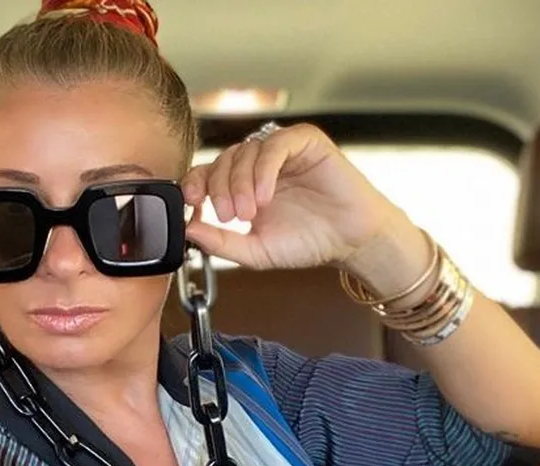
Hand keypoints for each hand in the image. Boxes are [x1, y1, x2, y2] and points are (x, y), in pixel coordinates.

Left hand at [181, 123, 411, 269]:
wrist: (350, 240)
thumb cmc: (308, 242)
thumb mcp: (256, 250)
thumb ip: (222, 243)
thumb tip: (188, 231)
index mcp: (244, 185)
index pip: (208, 172)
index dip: (195, 183)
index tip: (192, 203)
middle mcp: (260, 164)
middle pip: (223, 160)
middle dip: (219, 189)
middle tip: (228, 217)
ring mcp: (281, 150)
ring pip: (245, 151)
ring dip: (240, 183)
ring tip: (250, 213)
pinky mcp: (304, 141)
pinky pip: (274, 146)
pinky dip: (263, 171)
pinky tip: (265, 197)